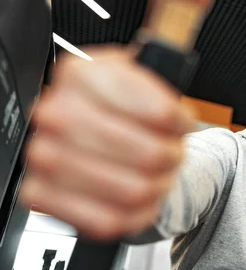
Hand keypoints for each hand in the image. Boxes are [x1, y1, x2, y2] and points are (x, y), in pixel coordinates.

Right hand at [19, 46, 195, 240]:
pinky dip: (136, 214)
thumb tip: (174, 49)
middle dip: (171, 158)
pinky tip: (138, 197)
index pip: (157, 112)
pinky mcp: (41, 194)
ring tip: (156, 174)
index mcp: (80, 74)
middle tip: (170, 153)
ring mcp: (44, 156)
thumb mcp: (143, 75)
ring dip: (158, 186)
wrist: (97, 138)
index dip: (179, 123)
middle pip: (149, 155)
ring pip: (134, 190)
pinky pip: (108, 220)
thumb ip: (164, 63)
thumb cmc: (123, 107)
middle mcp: (55, 113)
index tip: (182, 122)